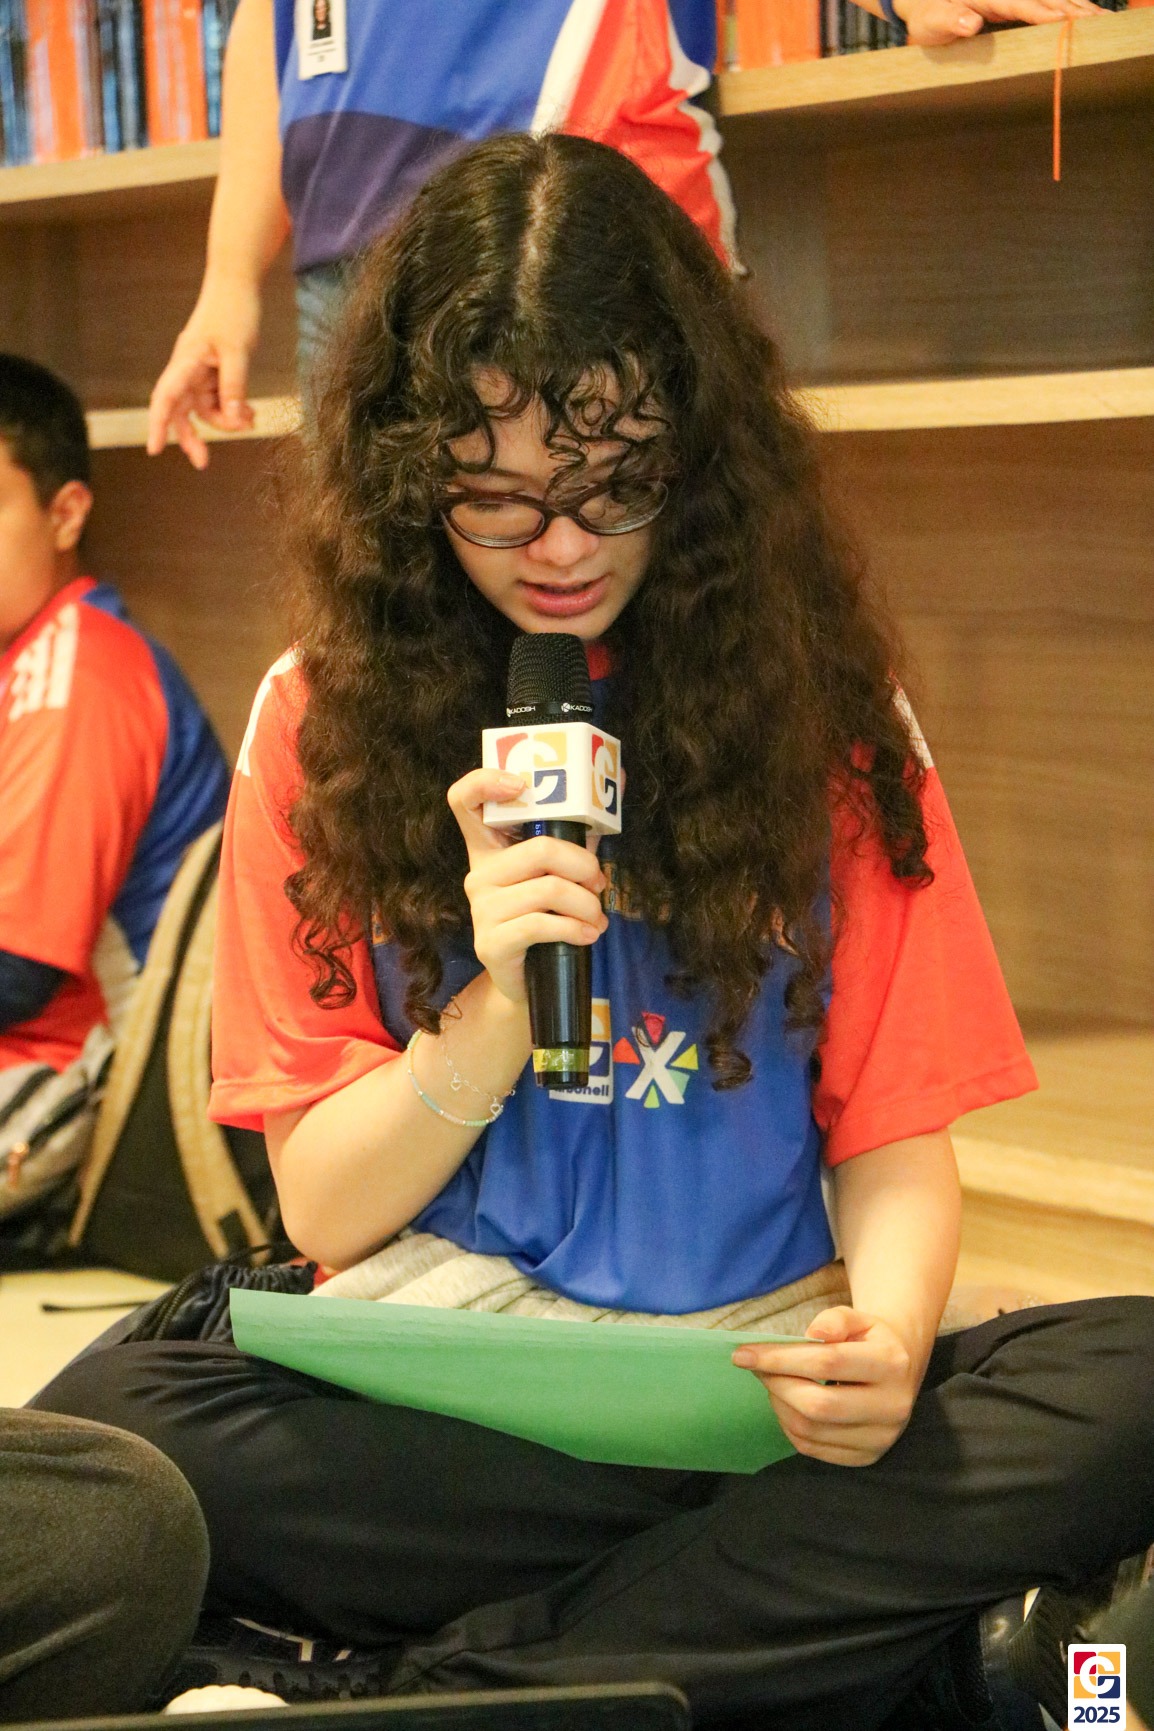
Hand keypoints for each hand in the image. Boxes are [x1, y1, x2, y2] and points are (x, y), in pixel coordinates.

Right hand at [146, 274, 261, 468]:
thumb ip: (234, 386)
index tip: (153, 449)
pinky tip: (251, 412)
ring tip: (250, 421)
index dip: (157, 424)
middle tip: (202, 462)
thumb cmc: (234, 311)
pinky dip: (232, 407)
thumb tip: (234, 418)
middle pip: (179, 410)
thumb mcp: (238, 351)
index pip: (165, 398)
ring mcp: (198, 370)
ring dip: (224, 420)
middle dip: (190, 436)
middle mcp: (186, 368)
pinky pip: (217, 398)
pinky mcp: (211, 370)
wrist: (237, 284)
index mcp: (186, 361)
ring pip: (203, 408)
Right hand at [446, 767, 607, 1007]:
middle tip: (600, 885)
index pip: (465, 800)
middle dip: (585, 867)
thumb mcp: (562, 870)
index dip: (484, 782)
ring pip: (549, 890)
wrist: (528, 981)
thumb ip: (579, 832)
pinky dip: (575, 929)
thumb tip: (619, 777)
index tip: (522, 784)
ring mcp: (481, 908)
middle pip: (540, 849)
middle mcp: (478, 873)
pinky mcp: (491, 942)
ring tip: (597, 918)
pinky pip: (541, 925)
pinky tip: (588, 935)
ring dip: (587, 905)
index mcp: (489, 847)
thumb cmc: (547, 916)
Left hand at [732, 1305, 921, 1466]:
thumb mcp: (858, 1318)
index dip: (781, 1358)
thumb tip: (814, 1334)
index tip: (743, 1354)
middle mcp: (892, 1406)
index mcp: (891, 1364)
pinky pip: (812, 1449)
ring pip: (811, 1430)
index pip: (828, 1362)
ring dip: (779, 1404)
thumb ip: (835, 1319)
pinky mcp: (866, 1457)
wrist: (898, 1372)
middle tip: (756, 1367)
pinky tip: (785, 1403)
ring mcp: (880, 1438)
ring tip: (772, 1382)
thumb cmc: (868, 1340)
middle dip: (776, 1384)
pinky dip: (788, 1425)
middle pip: (818, 1404)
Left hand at [895, 0, 1099, 46]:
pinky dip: (1067, 9)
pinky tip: (1084, 16)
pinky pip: (1045, 5)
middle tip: (1100, 22)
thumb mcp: (932, 22)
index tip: (1066, 20)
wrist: (924, 5)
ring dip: (1077, 7)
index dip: (1045, 11)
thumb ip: (950, 22)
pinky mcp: (1014, 5)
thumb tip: (970, 23)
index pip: (1023, 3)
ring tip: (1102, 19)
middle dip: (1073, 8)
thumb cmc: (928, 16)